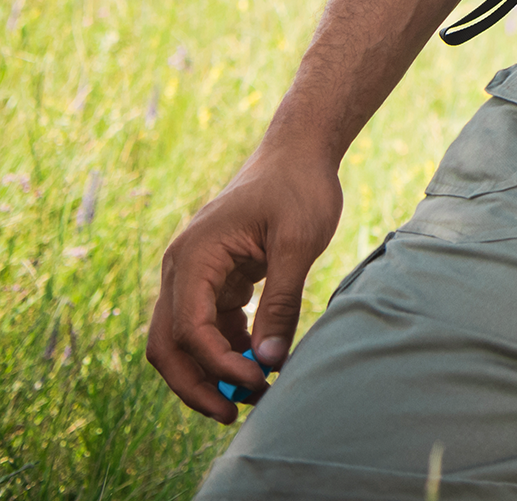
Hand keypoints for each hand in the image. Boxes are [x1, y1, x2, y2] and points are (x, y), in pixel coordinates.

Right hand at [146, 148, 342, 420]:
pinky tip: (258, 361)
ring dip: (211, 371)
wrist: (299, 151)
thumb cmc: (298, 187)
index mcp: (193, 256)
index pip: (189, 328)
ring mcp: (193, 274)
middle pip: (168, 344)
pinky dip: (225, 350)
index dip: (217, 364)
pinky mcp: (213, 279)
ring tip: (254, 393)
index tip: (256, 381)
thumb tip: (269, 360)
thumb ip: (282, 301)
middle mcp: (181, 268)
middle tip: (234, 415)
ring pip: (183, 341)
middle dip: (196, 385)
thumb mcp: (298, 241)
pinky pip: (206, 327)